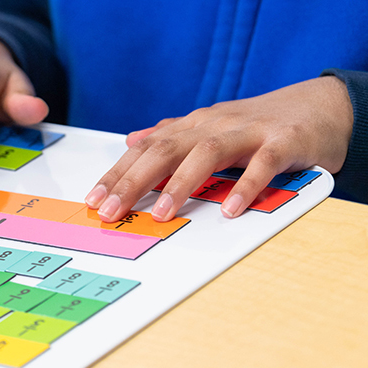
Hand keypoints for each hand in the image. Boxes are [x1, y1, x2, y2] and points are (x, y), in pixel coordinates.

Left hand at [84, 76, 352, 221]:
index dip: (118, 174)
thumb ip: (170, 135)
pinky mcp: (283, 142)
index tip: (94, 201)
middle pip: (165, 151)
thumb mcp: (208, 128)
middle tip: (112, 211)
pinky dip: (246, 185)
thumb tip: (132, 140)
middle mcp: (212, 126)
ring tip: (162, 214)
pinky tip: (231, 210)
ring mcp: (247, 132)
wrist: (318, 108)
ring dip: (181, 183)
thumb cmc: (255, 126)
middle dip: (134, 182)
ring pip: (206, 153)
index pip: (145, 150)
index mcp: (192, 127)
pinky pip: (262, 163)